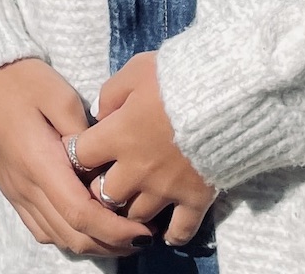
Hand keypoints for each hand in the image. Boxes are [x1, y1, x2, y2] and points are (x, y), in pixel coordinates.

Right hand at [0, 59, 150, 255]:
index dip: (114, 230)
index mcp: (39, 164)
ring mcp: (16, 193)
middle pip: (71, 235)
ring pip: (56, 237)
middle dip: (110, 243)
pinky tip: (87, 226)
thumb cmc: (22, 81)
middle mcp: (25, 188)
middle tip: (142, 238)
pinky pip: (40, 228)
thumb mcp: (61, 96)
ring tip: (121, 236)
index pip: (80, 214)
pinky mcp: (11, 191)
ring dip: (91, 243)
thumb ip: (85, 134)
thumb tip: (104, 164)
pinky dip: (68, 236)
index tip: (144, 232)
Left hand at [74, 53, 216, 246]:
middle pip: (103, 195)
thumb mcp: (137, 70)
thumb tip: (100, 116)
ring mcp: (166, 188)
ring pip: (135, 215)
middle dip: (100, 189)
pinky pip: (179, 230)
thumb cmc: (178, 76)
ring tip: (134, 203)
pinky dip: (171, 234)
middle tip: (107, 180)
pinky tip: (165, 231)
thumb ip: (112, 93)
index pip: (79, 156)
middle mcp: (136, 169)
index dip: (77, 153)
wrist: (227, 92)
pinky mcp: (195, 198)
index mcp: (118, 135)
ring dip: (131, 211)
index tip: (84, 150)